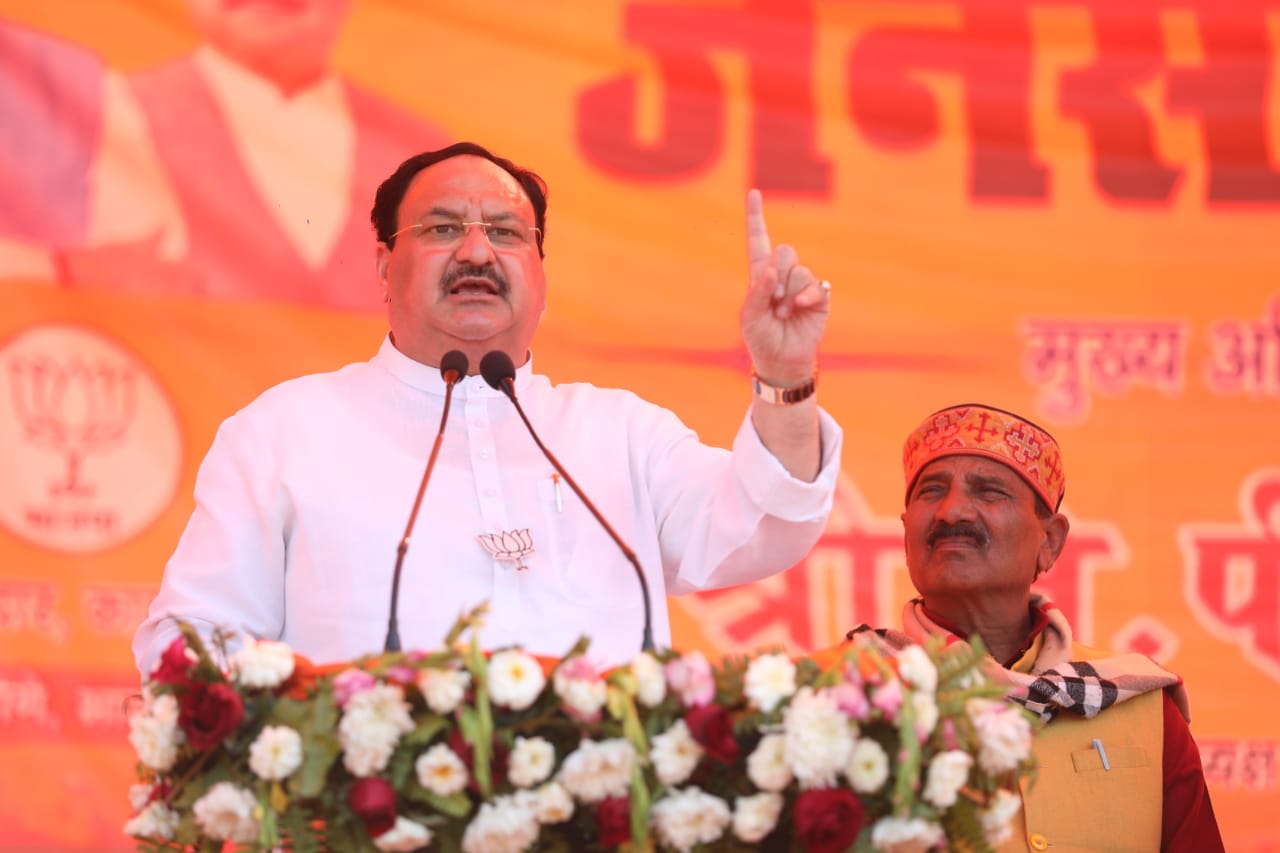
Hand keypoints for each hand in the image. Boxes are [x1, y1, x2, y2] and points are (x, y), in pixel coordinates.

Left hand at [739, 189, 829, 385]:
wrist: (782, 360)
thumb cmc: (761, 338)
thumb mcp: (750, 317)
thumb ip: (757, 292)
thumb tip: (771, 270)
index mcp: (761, 275)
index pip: (758, 240)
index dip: (755, 217)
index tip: (753, 192)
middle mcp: (782, 275)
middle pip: (785, 251)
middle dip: (777, 276)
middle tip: (773, 301)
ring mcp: (802, 285)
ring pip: (799, 269)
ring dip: (788, 293)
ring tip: (783, 313)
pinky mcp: (819, 296)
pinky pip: (815, 284)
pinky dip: (806, 296)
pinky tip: (800, 308)